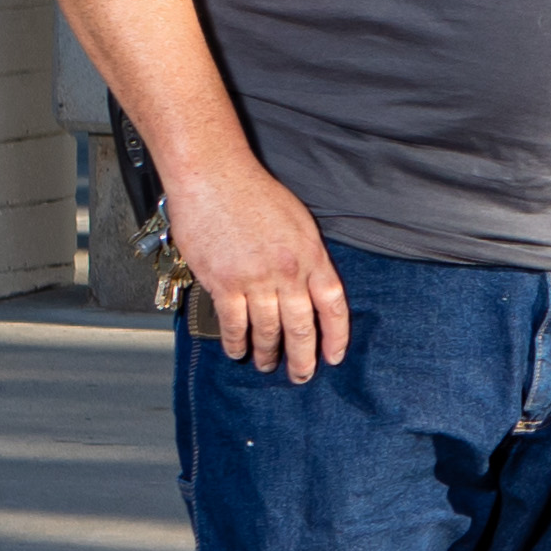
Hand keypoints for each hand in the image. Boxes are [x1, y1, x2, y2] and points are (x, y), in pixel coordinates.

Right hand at [163, 155, 347, 383]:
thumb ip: (305, 256)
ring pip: (268, 330)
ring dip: (267, 353)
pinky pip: (234, 323)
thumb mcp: (297, 221)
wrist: (214, 176)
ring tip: (265, 364)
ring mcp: (256, 279)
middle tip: (300, 375)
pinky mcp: (224, 282)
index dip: (336, 336)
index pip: (333, 305)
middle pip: (302, 326)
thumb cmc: (252, 192)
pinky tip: (237, 350)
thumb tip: (307, 286)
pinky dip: (236, 341)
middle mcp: (288, 271)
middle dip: (303, 357)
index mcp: (310, 255)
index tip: (334, 356)